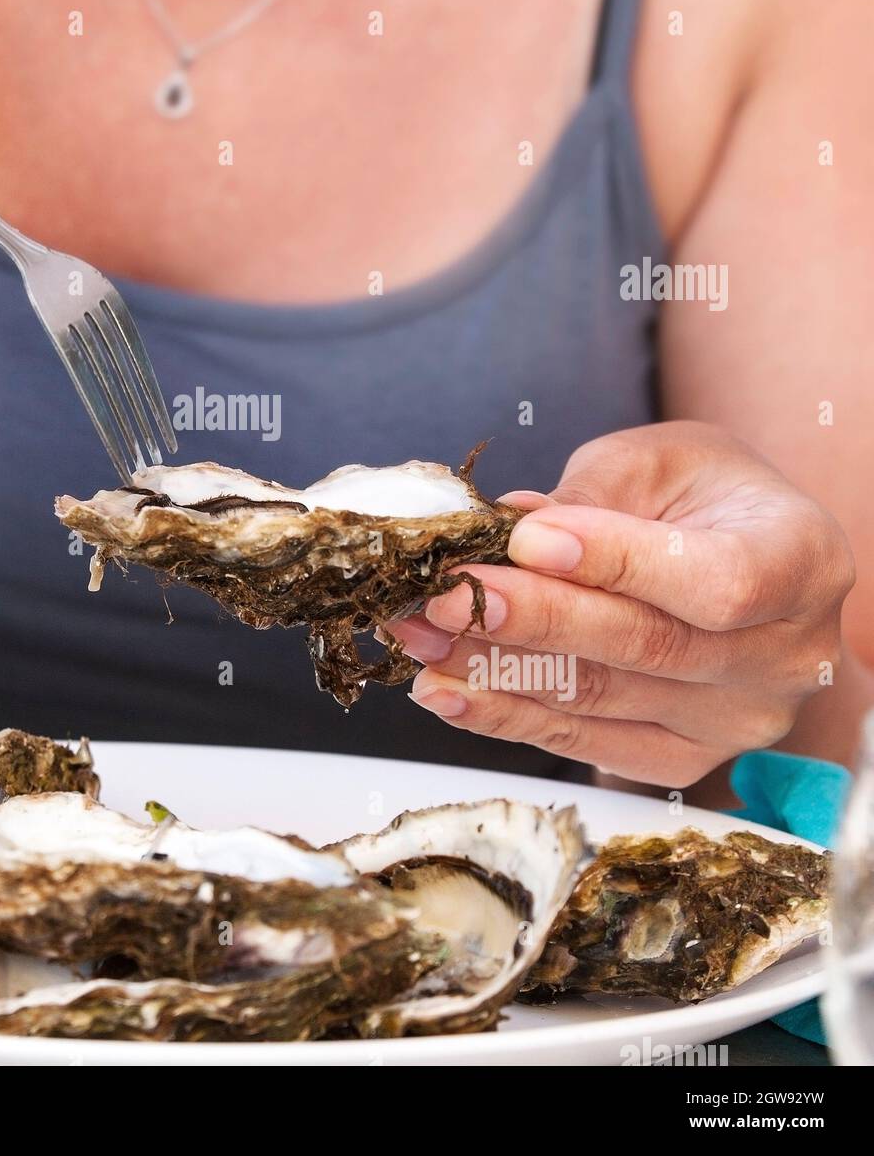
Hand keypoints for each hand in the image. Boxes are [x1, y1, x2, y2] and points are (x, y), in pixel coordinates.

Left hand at [387, 422, 855, 785]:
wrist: (744, 559)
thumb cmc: (706, 496)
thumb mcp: (663, 459)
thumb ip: (595, 494)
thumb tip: (509, 533)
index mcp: (800, 564)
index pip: (714, 582)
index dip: (618, 563)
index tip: (528, 539)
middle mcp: (782, 658)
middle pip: (644, 648)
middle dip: (527, 619)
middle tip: (443, 594)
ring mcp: (732, 721)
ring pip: (599, 699)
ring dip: (493, 668)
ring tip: (418, 634)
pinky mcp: (679, 758)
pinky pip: (582, 739)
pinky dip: (504, 713)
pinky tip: (445, 687)